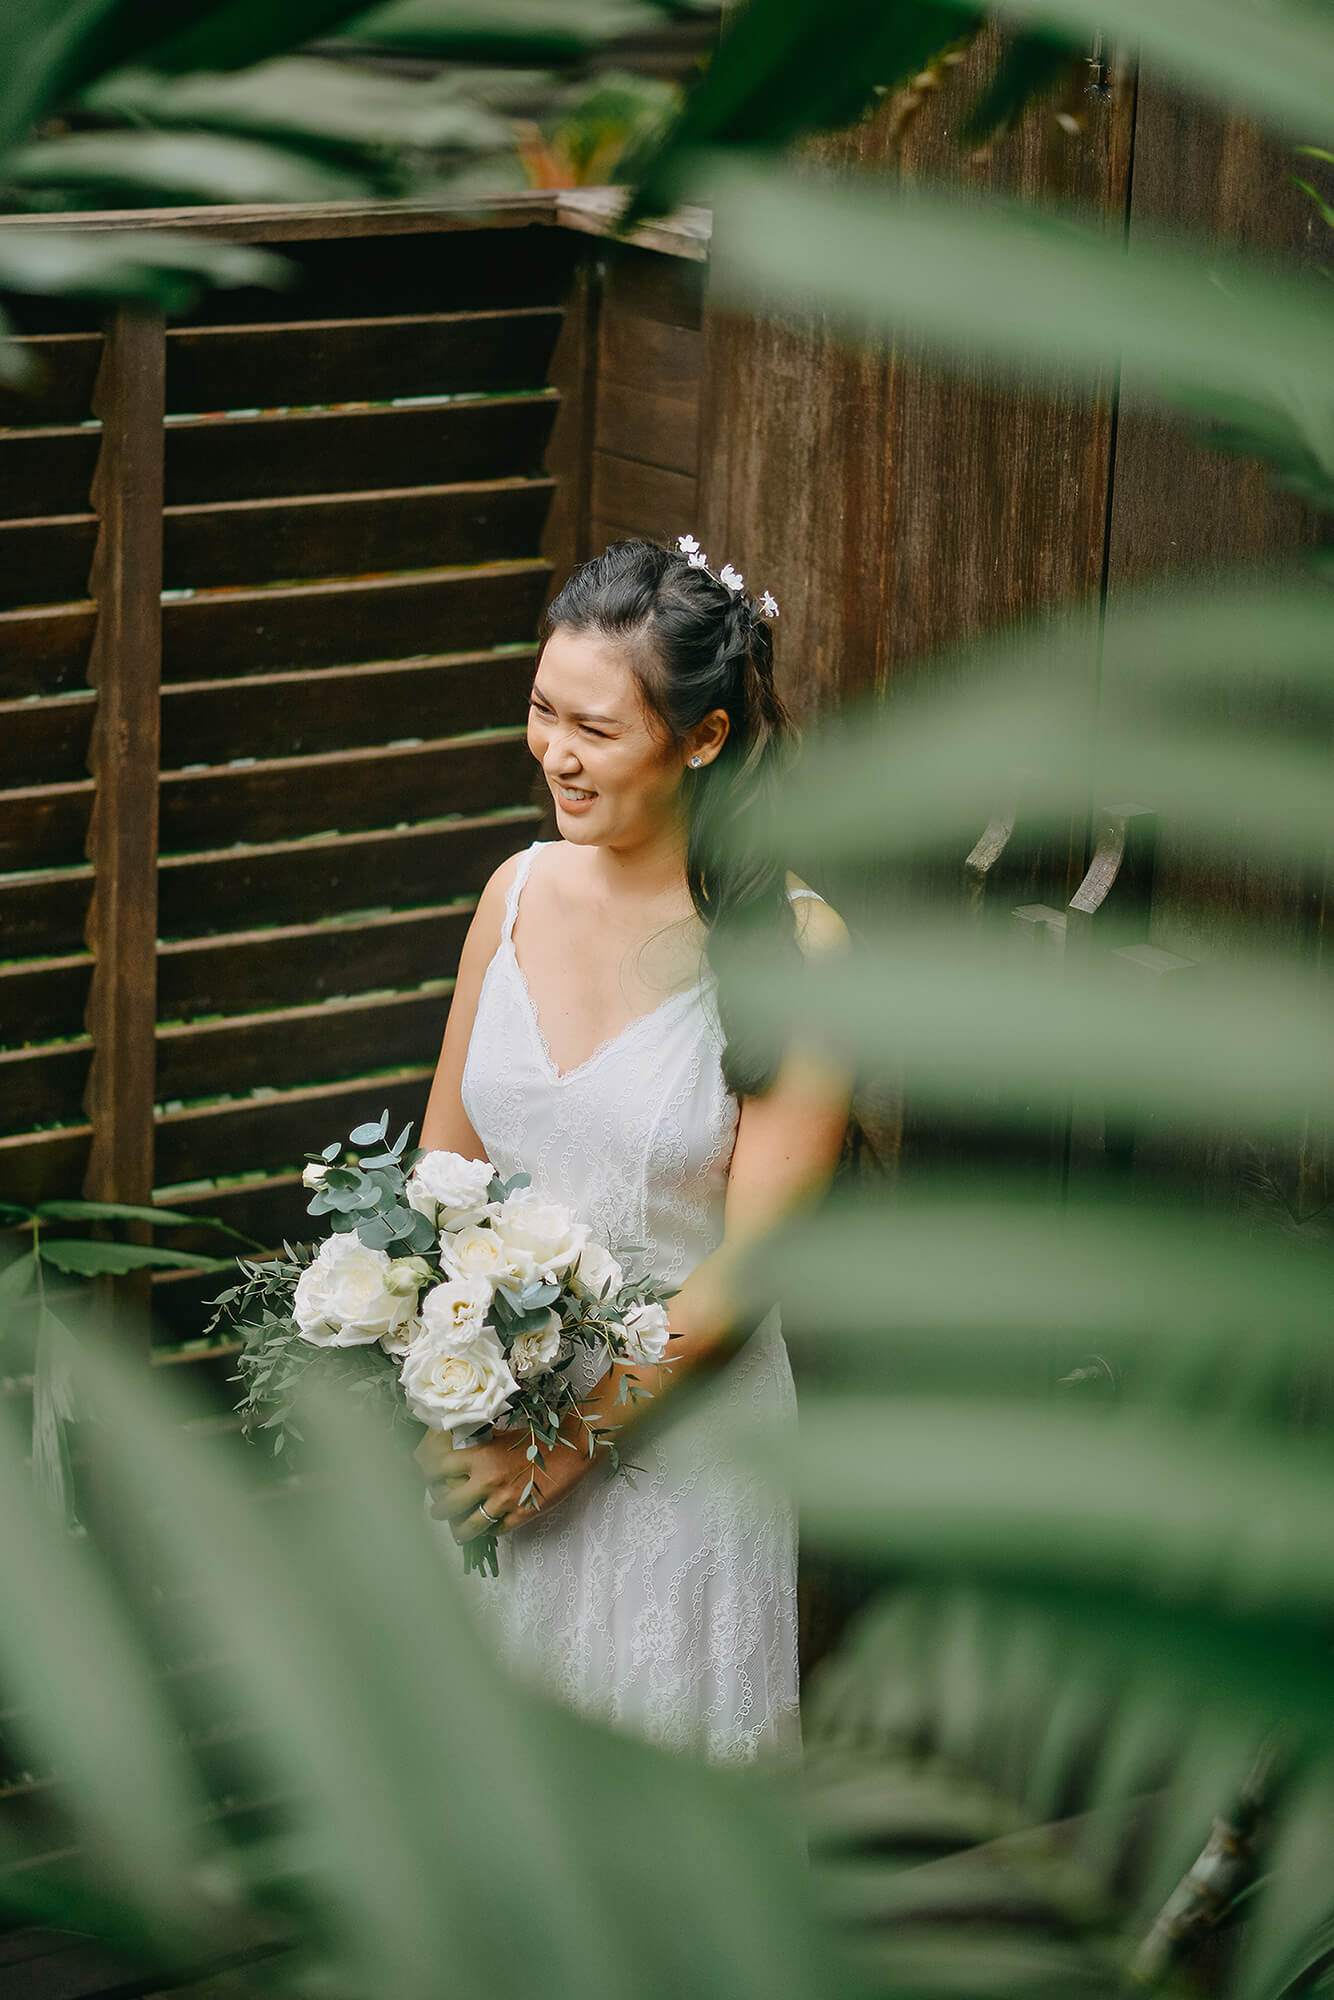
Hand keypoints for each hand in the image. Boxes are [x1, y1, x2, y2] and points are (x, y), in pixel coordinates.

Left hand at [414, 1423, 599, 1544]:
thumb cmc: (538, 1440)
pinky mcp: (521, 1514)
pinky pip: (497, 1531)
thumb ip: (480, 1446)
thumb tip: (459, 1449)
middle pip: (448, 1504)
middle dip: (438, 1511)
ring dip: (459, 1532)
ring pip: (470, 1526)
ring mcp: (504, 1500)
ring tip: (457, 1533)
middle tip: (436, 1512)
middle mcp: (488, 1480)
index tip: (429, 1481)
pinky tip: (487, 1530)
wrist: (571, 1449)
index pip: (441, 1469)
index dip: (431, 1476)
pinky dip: (490, 1532)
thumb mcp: (503, 1437)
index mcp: (481, 1457)